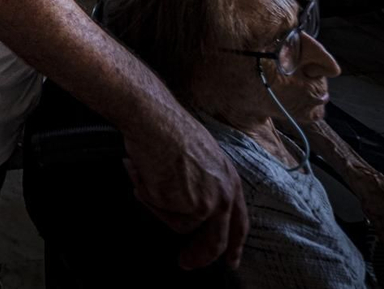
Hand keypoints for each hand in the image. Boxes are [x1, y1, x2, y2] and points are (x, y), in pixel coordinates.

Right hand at [123, 113, 247, 269]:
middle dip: (200, 256)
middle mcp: (224, 194)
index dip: (234, 244)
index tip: (231, 260)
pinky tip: (143, 175)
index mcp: (230, 180)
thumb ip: (204, 183)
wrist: (156, 120)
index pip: (239, 221)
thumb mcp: (201, 157)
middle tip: (185, 263)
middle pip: (216, 240)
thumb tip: (191, 207)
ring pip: (181, 225)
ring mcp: (207, 203)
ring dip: (160, 207)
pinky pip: (163, 215)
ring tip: (147, 177)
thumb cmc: (170, 129)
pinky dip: (149, 199)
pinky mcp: (189, 207)